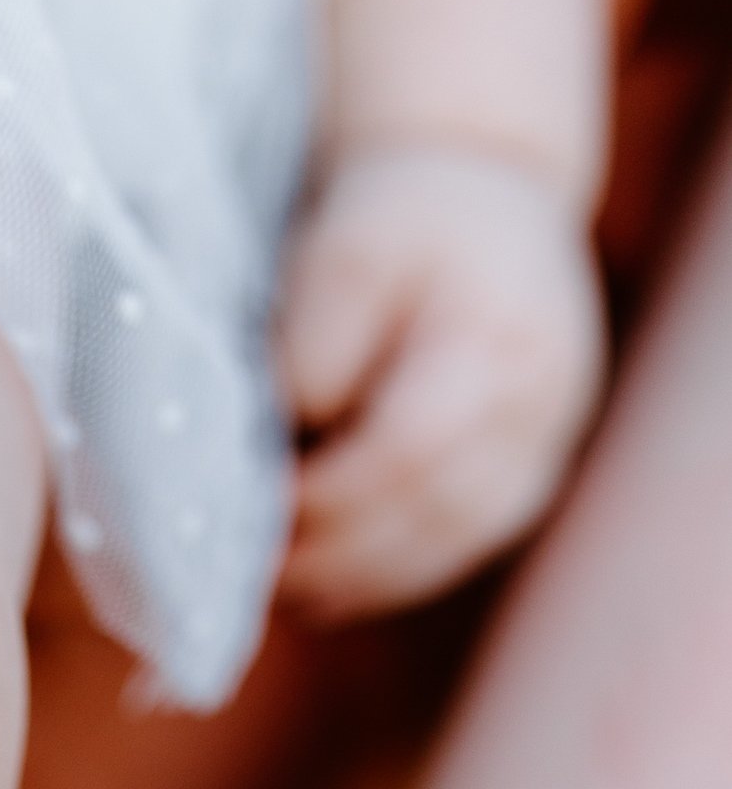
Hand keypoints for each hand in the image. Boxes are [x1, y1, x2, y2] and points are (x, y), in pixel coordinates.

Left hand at [281, 142, 606, 616]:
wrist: (488, 199)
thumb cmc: (403, 220)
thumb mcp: (345, 251)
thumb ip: (314, 345)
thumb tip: (284, 445)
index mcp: (502, 341)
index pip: (408, 450)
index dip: (326, 494)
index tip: (255, 508)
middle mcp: (541, 410)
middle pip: (427, 513)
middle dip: (330, 550)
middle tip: (246, 568)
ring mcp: (542, 454)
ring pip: (441, 551)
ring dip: (350, 580)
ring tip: (272, 586)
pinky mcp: (523, 485)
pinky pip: (448, 555)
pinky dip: (377, 581)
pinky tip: (316, 590)